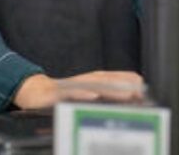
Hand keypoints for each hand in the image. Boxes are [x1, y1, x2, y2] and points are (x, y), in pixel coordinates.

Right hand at [13, 71, 144, 109]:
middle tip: (141, 92)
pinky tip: (93, 95)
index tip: (145, 87)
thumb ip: (102, 96)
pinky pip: (70, 94)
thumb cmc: (62, 96)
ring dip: (111, 89)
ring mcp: (71, 86)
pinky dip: (82, 93)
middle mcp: (83, 81)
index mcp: (91, 82)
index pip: (114, 78)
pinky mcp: (57, 94)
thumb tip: (126, 100)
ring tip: (127, 93)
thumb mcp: (84, 96)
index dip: (129, 82)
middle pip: (108, 81)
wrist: (33, 93)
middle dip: (125, 86)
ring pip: (93, 86)